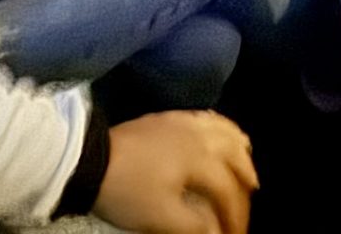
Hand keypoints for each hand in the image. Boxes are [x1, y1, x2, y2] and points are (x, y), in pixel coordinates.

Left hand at [96, 112, 256, 233]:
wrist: (89, 160)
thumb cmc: (127, 190)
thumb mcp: (160, 217)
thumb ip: (196, 226)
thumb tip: (218, 233)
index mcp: (200, 159)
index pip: (228, 190)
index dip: (236, 216)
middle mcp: (198, 135)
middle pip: (234, 153)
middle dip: (245, 178)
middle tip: (251, 194)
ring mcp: (182, 122)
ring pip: (223, 129)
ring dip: (239, 146)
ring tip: (246, 158)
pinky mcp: (167, 118)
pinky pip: (205, 118)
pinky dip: (220, 127)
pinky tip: (218, 133)